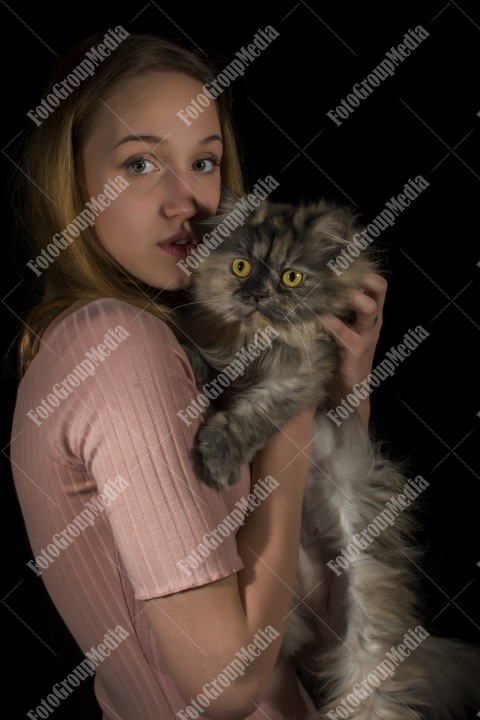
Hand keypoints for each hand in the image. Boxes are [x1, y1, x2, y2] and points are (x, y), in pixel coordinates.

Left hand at [320, 272, 387, 429]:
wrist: (350, 392)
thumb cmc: (343, 356)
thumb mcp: (344, 329)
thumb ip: (336, 311)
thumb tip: (311, 288)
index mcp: (372, 314)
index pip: (377, 283)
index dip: (363, 269)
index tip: (342, 258)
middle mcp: (373, 321)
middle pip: (379, 288)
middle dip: (362, 275)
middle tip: (339, 267)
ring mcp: (367, 335)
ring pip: (368, 307)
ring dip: (349, 296)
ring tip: (329, 287)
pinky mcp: (355, 350)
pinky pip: (342, 330)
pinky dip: (328, 320)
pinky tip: (314, 315)